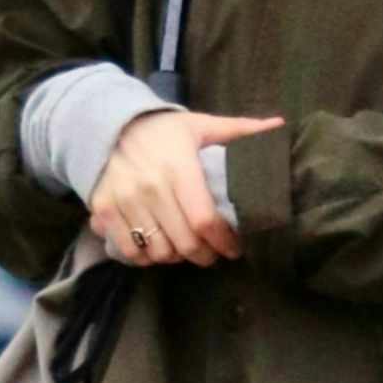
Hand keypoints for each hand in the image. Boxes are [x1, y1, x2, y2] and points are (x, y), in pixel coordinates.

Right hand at [89, 109, 283, 267]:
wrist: (109, 124)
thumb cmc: (163, 130)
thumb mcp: (201, 125)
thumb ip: (239, 130)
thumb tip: (279, 126)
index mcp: (178, 167)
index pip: (204, 219)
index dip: (223, 241)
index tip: (234, 247)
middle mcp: (149, 187)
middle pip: (184, 242)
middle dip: (205, 255)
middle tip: (214, 253)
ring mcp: (124, 201)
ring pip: (158, 252)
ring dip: (177, 257)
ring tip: (187, 248)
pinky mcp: (103, 211)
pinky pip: (129, 251)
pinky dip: (146, 257)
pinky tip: (158, 248)